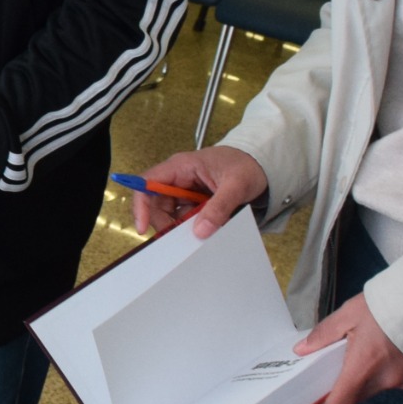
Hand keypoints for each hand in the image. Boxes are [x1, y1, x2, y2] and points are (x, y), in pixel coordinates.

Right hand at [128, 146, 268, 238]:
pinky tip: (206, 227)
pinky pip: (183, 217)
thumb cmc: (247, 166)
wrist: (261, 165)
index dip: (141, 205)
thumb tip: (200, 231)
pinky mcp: (192, 200)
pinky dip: (190, 226)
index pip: (148, 183)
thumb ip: (219, 208)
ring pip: (169, 213)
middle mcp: (178, 177)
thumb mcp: (236, 186)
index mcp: (181, 166)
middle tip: (182, 237)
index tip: (143, 228)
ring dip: (180, 226)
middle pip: (156, 204)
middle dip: (165, 222)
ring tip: (202, 229)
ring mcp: (184, 189)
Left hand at [294, 293, 402, 403]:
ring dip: (374, 373)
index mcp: (364, 366)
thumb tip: (302, 350)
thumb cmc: (392, 304)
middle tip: (344, 360)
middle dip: (347, 382)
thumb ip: (324, 334)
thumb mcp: (351, 313)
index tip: (313, 402)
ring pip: (380, 386)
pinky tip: (399, 346)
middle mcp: (386, 380)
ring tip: (378, 344)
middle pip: (357, 395)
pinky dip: (396, 368)